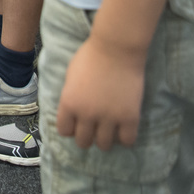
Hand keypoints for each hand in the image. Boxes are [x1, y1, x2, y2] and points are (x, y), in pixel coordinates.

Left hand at [56, 35, 145, 150]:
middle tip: (94, 128)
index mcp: (69, 103)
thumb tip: (71, 112)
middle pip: (83, 142)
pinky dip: (125, 139)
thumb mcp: (70, 76)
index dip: (70, 128)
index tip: (77, 123)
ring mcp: (109, 117)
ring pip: (104, 145)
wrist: (116, 47)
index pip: (64, 131)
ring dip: (105, 139)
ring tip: (109, 129)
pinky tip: (124, 129)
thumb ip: (70, 96)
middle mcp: (87, 114)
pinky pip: (127, 141)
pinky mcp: (130, 117)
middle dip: (87, 136)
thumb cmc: (91, 55)